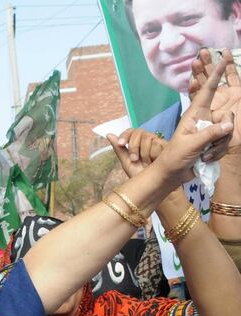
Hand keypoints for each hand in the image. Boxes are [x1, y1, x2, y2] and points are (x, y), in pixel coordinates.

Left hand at [109, 128, 165, 177]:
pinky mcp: (167, 146)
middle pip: (139, 132)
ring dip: (144, 153)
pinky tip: (155, 162)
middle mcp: (148, 140)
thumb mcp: (127, 162)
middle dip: (134, 146)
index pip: (131, 131)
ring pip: (148, 138)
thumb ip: (119, 149)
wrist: (153, 186)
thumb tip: (108, 134)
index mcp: (138, 142)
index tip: (120, 143)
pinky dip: (153, 154)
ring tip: (147, 163)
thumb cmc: (140, 175)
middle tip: (134, 159)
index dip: (125, 135)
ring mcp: (158, 142)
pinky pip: (157, 143)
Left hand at [153, 53, 233, 183]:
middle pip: (227, 116)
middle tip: (208, 147)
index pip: (207, 90)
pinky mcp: (213, 141)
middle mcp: (204, 118)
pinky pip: (226, 142)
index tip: (223, 57)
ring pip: (228, 131)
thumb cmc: (175, 157)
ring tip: (204, 155)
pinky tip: (206, 159)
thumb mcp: (191, 144)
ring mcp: (210, 130)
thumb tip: (229, 124)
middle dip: (222, 133)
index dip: (215, 73)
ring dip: (218, 146)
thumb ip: (210, 133)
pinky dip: (217, 153)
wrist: (172, 174)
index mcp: (194, 114)